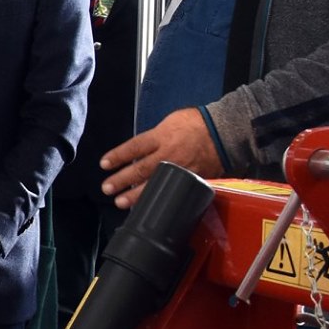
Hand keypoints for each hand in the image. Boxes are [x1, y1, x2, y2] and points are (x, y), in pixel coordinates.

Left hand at [101, 108, 224, 209]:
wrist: (224, 131)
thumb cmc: (195, 123)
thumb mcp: (169, 123)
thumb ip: (154, 138)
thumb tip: (138, 152)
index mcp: (161, 137)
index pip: (133, 148)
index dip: (117, 156)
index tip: (104, 164)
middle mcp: (167, 154)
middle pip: (139, 169)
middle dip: (120, 180)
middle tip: (106, 188)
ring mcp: (179, 169)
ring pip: (153, 184)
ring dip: (134, 195)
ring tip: (120, 202)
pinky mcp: (191, 179)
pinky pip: (171, 191)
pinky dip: (158, 199)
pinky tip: (147, 205)